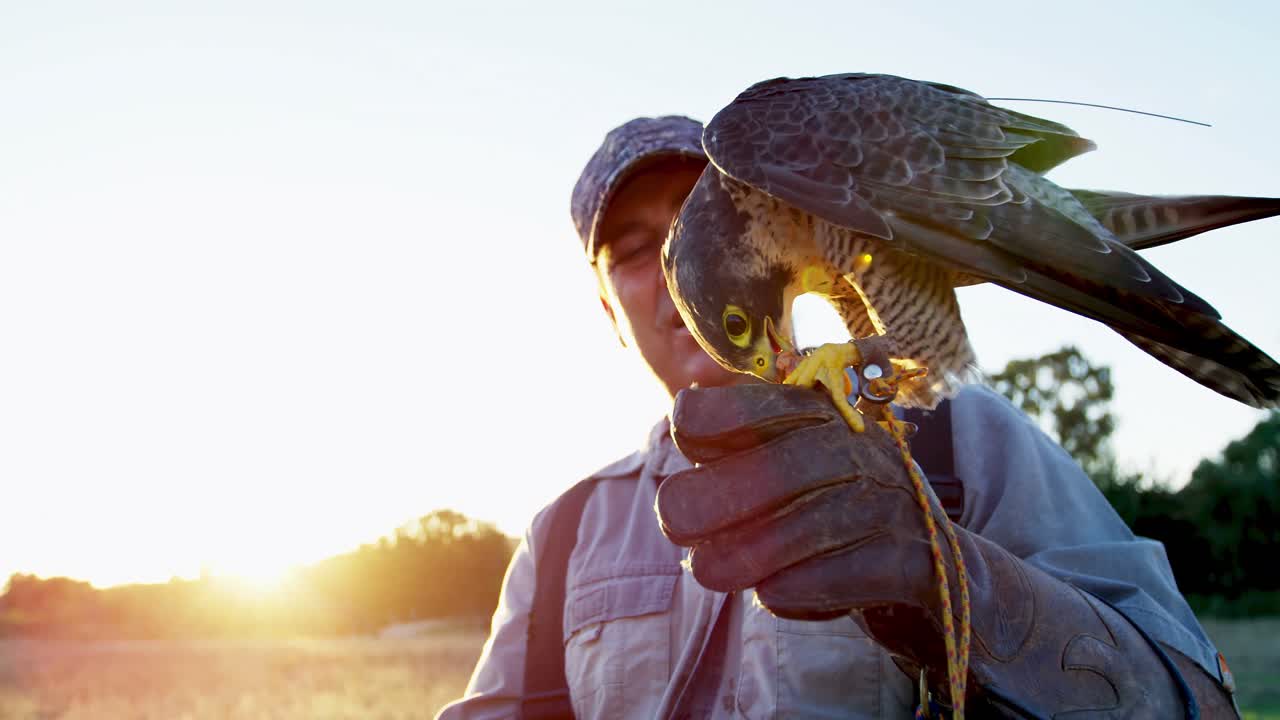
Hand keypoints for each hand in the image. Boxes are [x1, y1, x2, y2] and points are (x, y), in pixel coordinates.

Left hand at [657, 383, 1230, 716]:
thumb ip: (745, 472)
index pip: (775, 402)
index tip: (683, 435)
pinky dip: (814, 583)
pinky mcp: (927, 565)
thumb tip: (676, 473)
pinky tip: (772, 595)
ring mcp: (903, 506)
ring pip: (827, 517)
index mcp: (833, 424)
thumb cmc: (850, 533)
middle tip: (674, 519)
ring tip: (707, 571)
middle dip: (729, 487)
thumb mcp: (798, 492)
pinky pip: (869, 568)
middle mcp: (870, 454)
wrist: (957, 588)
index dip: (725, 412)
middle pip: (797, 460)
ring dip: (759, 546)